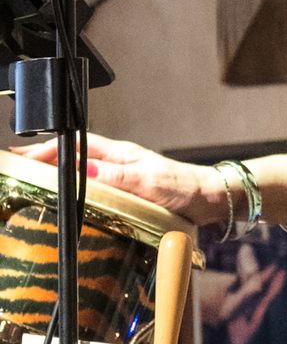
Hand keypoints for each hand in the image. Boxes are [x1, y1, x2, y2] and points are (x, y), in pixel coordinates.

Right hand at [12, 133, 221, 224]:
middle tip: (17, 165)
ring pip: (82, 169)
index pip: (78, 145)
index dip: (50, 149)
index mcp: (121, 154)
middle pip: (75, 154)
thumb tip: (86, 170)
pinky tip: (65, 194)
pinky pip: (93, 184)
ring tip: (31, 177)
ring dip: (57, 170)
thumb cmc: (184, 188)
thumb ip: (119, 177)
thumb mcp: (149, 182)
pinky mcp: (128, 190)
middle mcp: (119, 162)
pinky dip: (74, 185)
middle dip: (45, 157)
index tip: (24, 156)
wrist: (210, 198)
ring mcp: (123, 175)